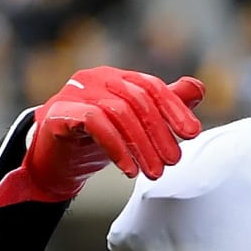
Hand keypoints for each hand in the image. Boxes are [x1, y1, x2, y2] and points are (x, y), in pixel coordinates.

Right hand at [0, 68, 203, 205]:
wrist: (53, 163)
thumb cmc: (96, 142)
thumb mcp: (135, 126)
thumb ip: (164, 107)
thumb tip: (197, 88)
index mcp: (117, 78)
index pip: (151, 86)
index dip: (175, 109)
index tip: (192, 134)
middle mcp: (97, 79)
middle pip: (138, 100)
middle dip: (159, 133)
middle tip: (173, 161)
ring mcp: (76, 93)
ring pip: (119, 112)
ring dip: (141, 145)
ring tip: (153, 172)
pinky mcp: (60, 113)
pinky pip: (94, 123)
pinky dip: (116, 146)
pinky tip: (128, 169)